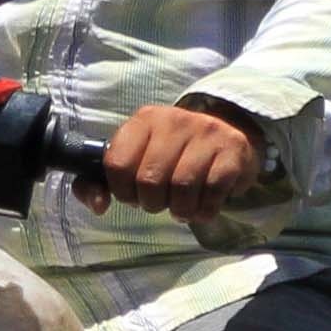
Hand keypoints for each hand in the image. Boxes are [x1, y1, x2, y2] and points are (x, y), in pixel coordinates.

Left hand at [94, 98, 264, 218]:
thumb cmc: (174, 152)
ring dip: (180, 210)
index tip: (133, 194)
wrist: (227, 132)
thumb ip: (105, 181)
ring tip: (182, 206)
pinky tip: (202, 205)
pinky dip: (204, 210)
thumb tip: (98, 205)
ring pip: (182, 188)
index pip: (117, 164)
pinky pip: (212, 193)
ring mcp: (206, 132)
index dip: (122, 191)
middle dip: (152, 203)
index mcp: (144, 120)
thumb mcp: (138, 156)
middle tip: (161, 201)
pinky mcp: (233, 150)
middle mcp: (174, 120)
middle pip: (149, 181)